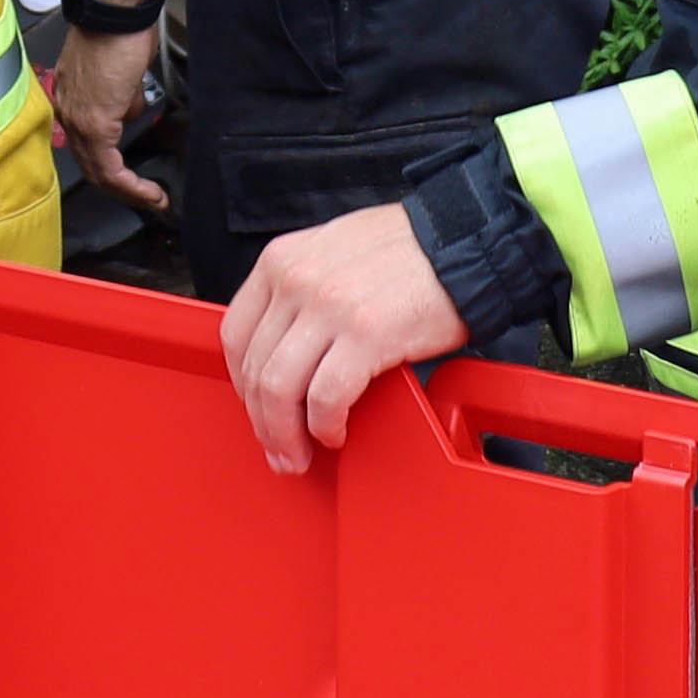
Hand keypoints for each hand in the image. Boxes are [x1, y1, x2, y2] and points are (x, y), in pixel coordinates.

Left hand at [49, 21, 169, 210]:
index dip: (110, 167)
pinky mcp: (94, 123)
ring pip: (98, 170)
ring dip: (127, 190)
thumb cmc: (118, 30)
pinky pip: (109, 167)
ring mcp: (77, 118)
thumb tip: (129, 108)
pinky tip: (147, 191)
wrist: (115, 14)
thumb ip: (122, 97)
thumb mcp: (122, 72)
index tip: (131, 179)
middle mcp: (67, 110)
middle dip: (120, 186)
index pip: (85, 144)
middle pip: (89, 163)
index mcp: (70, 97)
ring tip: (151, 198)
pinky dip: (130, 185)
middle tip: (145, 197)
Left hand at [222, 203, 469, 473]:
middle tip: (278, 450)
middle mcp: (295, 280)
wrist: (462, 243)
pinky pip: (326, 396)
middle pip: (254, 367)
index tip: (256, 409)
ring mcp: (328, 306)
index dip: (241, 384)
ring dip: (285, 434)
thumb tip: (281, 350)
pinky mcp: (366, 334)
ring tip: (299, 454)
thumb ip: (298, 291)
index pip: (235, 334)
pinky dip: (324, 425)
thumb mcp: (329, 255)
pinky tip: (334, 433)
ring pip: (279, 388)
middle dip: (261, 421)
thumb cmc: (405, 252)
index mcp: (280, 260)